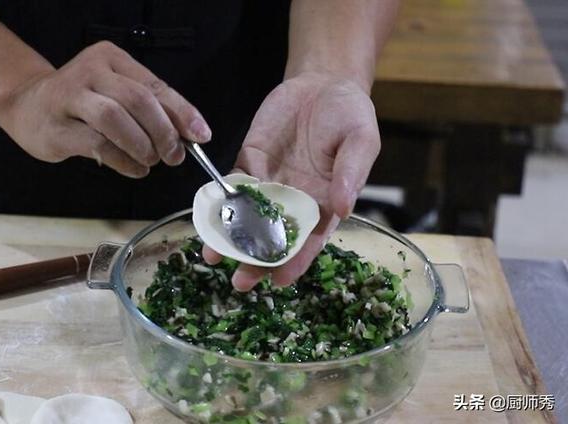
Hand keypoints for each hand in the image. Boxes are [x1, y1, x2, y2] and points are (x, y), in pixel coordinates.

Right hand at [0, 41, 210, 177]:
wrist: (26, 104)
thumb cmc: (82, 103)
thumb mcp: (117, 94)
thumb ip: (150, 109)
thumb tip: (190, 134)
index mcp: (112, 59)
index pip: (156, 85)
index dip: (182, 112)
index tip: (201, 135)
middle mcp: (91, 71)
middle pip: (138, 100)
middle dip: (164, 132)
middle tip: (174, 156)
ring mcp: (70, 96)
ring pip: (116, 118)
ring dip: (142, 145)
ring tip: (151, 161)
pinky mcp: (57, 126)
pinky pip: (98, 144)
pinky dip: (123, 161)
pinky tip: (135, 169)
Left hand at [204, 72, 379, 290]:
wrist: (323, 84)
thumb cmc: (351, 116)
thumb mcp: (362, 140)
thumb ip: (352, 173)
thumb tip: (343, 208)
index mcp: (324, 203)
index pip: (309, 241)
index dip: (295, 262)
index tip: (280, 281)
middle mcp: (294, 201)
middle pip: (273, 238)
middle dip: (256, 261)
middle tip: (240, 282)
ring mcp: (270, 184)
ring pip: (248, 218)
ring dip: (231, 238)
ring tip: (213, 256)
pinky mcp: (251, 163)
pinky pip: (233, 186)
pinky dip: (219, 202)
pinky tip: (206, 217)